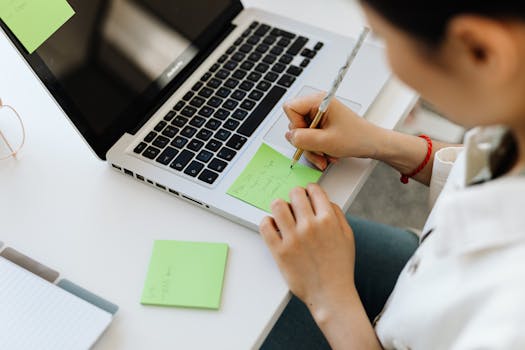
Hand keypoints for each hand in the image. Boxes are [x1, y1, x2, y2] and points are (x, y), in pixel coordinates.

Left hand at [259, 184, 356, 316]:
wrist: (330, 294)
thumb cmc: (339, 266)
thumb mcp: (347, 236)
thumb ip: (337, 215)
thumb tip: (324, 200)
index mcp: (328, 220)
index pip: (314, 190)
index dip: (310, 190)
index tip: (307, 194)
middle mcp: (310, 226)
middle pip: (295, 194)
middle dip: (295, 196)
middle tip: (294, 205)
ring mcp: (293, 238)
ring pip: (278, 205)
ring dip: (279, 206)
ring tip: (282, 214)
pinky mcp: (279, 251)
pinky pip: (265, 225)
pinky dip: (267, 222)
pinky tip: (273, 226)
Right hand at [284, 93, 383, 169]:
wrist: (373, 144)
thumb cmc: (357, 138)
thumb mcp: (326, 141)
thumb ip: (303, 138)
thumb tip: (289, 136)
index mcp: (319, 101)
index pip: (290, 108)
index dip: (295, 125)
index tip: (307, 135)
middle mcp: (317, 105)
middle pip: (295, 123)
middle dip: (305, 142)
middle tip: (317, 150)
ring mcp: (319, 116)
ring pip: (302, 134)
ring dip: (312, 148)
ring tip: (325, 155)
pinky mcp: (322, 125)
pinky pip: (310, 138)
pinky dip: (317, 148)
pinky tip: (327, 153)